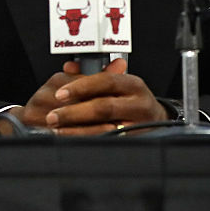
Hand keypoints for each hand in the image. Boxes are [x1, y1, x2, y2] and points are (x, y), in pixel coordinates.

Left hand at [43, 58, 167, 134]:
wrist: (157, 121)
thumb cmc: (130, 100)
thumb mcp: (116, 84)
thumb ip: (91, 74)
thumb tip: (69, 67)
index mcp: (133, 85)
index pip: (105, 81)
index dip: (80, 86)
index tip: (60, 94)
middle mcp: (140, 105)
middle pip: (104, 107)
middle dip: (74, 112)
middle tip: (53, 116)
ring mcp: (140, 126)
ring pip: (106, 129)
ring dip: (77, 130)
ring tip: (57, 129)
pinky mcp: (135, 143)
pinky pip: (109, 143)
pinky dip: (88, 141)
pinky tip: (72, 140)